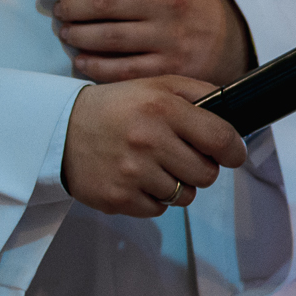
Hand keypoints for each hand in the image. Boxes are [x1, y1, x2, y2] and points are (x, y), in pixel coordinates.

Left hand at [48, 0, 249, 85]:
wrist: (228, 39)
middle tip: (60, 12)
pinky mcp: (171, 68)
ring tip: (67, 33)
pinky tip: (81, 60)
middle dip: (71, 7)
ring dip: (77, 35)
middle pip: (104, 2)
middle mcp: (169, 3)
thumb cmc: (182, 3)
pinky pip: (121, 69)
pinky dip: (94, 65)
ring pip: (109, 37)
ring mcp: (171, 38)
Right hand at [60, 76, 246, 216]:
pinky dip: (153, 198)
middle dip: (200, 168)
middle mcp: (148, 140)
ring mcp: (132, 172)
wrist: (60, 129)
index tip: (231, 154)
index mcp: (162, 108)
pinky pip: (159, 210)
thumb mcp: (157, 86)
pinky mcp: (117, 198)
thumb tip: (235, 116)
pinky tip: (137, 179)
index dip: (233, 151)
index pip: (220, 139)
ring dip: (176, 184)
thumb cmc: (118, 107)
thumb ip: (200, 93)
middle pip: (206, 175)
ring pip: (184, 196)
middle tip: (181, 156)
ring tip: (153, 165)